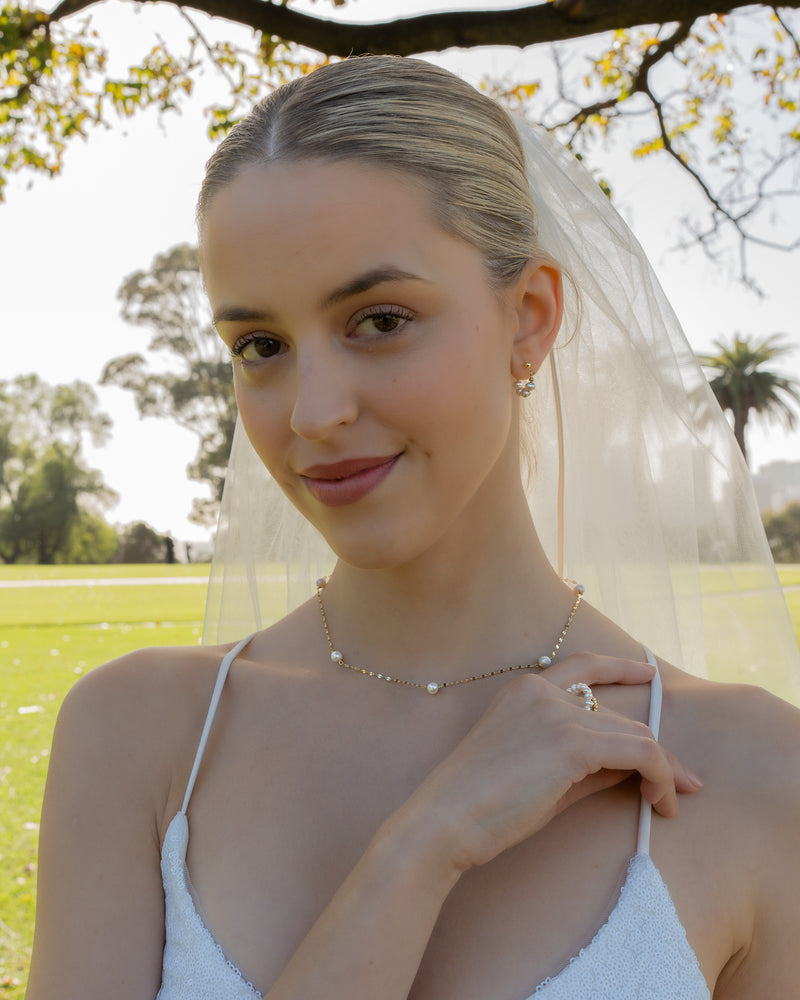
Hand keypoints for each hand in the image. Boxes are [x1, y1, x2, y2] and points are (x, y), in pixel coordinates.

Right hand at [405, 653, 699, 873]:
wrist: (444, 819)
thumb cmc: (482, 804)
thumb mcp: (538, 772)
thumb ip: (584, 761)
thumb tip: (632, 766)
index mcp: (524, 689)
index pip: (584, 666)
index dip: (622, 667)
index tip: (649, 674)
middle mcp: (542, 690)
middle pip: (621, 714)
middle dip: (659, 750)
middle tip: (685, 782)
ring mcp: (557, 712)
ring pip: (637, 735)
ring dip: (663, 770)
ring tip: (669, 803)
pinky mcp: (572, 741)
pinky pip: (639, 754)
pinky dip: (660, 778)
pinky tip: (660, 803)